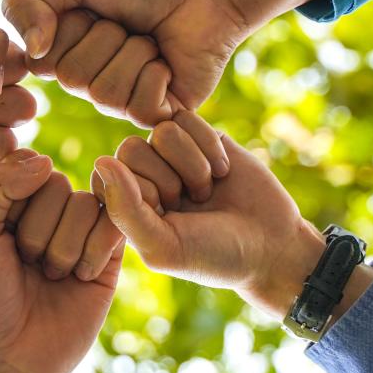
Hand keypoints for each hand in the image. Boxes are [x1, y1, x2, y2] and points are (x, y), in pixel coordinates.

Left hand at [0, 151, 124, 372]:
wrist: (8, 363)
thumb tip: (45, 159)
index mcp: (9, 203)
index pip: (25, 167)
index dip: (13, 201)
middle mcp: (46, 214)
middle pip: (57, 184)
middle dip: (37, 231)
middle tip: (25, 268)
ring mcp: (80, 235)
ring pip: (86, 205)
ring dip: (62, 248)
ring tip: (49, 278)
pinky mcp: (110, 259)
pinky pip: (116, 226)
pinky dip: (94, 252)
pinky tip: (79, 279)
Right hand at [3, 0, 324, 124]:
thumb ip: (26, 2)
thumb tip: (30, 53)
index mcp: (61, 52)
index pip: (41, 59)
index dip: (69, 27)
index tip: (92, 8)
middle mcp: (85, 83)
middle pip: (72, 78)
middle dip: (106, 37)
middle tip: (128, 22)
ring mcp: (120, 103)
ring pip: (105, 93)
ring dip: (135, 53)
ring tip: (150, 39)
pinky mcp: (155, 116)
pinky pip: (139, 108)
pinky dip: (157, 75)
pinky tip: (168, 61)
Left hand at [93, 112, 372, 319]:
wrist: (271, 245)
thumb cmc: (213, 254)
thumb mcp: (164, 245)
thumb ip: (125, 210)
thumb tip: (101, 161)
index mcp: (124, 205)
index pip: (108, 175)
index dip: (144, 195)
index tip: (169, 220)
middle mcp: (143, 175)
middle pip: (131, 147)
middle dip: (169, 179)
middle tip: (192, 205)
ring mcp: (171, 153)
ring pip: (163, 130)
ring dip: (193, 165)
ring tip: (207, 191)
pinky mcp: (201, 135)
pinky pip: (188, 118)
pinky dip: (209, 147)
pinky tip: (223, 172)